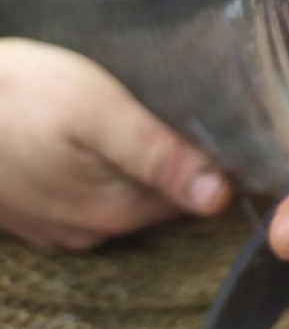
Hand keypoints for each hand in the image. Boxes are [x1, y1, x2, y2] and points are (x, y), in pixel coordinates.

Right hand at [0, 38, 230, 249]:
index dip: (216, 163)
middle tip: (189, 115)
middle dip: (181, 166)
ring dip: (142, 169)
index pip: (196, 198)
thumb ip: (158, 155)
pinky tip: (99, 140)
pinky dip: (104, 172)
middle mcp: (93, 232)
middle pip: (163, 201)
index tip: (227, 127)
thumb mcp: (96, 111)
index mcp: (117, 212)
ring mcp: (59, 227)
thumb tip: (220, 196)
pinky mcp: (34, 214)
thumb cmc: (16, 96)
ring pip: (126, 199)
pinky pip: (90, 197)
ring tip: (145, 120)